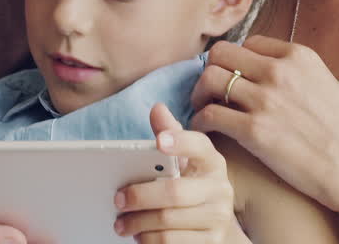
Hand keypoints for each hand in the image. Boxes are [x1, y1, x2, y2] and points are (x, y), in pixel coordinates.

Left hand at [112, 103, 239, 241]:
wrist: (217, 229)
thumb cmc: (193, 188)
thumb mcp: (186, 162)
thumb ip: (170, 135)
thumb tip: (157, 108)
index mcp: (212, 162)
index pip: (199, 147)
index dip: (180, 142)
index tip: (159, 141)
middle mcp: (220, 189)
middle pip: (174, 192)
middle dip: (141, 196)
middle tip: (118, 199)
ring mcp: (217, 218)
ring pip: (168, 221)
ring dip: (138, 223)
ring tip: (122, 223)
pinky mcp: (210, 243)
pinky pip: (171, 242)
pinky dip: (150, 240)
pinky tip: (140, 236)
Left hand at [189, 37, 338, 216]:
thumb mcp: (325, 86)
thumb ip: (296, 75)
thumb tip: (270, 75)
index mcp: (299, 56)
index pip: (249, 43)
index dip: (236, 60)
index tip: (233, 77)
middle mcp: (279, 71)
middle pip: (221, 54)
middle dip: (211, 71)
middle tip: (210, 92)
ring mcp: (265, 99)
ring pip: (209, 79)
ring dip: (200, 94)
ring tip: (203, 109)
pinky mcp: (254, 131)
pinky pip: (209, 114)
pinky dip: (200, 121)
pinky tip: (205, 131)